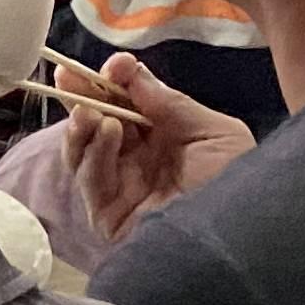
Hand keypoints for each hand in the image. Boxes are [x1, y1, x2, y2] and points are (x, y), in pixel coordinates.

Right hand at [70, 55, 255, 245]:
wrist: (237, 238)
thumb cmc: (238, 183)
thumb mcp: (216, 132)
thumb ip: (171, 103)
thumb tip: (131, 71)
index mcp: (168, 138)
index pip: (131, 105)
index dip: (118, 83)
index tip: (113, 66)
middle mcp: (140, 160)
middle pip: (100, 123)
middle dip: (82, 98)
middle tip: (65, 77)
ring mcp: (121, 187)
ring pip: (85, 150)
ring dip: (82, 126)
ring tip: (88, 110)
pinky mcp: (107, 213)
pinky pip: (90, 178)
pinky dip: (92, 152)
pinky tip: (105, 130)